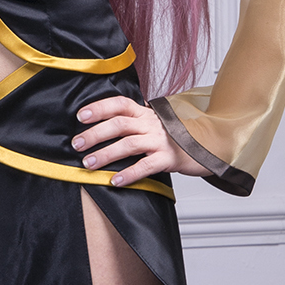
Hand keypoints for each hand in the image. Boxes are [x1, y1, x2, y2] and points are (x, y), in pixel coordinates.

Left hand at [73, 97, 205, 187]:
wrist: (206, 145)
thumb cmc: (173, 136)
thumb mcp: (153, 123)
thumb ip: (132, 121)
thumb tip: (100, 127)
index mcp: (145, 113)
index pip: (119, 104)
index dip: (99, 108)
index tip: (81, 116)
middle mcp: (151, 124)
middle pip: (119, 124)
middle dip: (95, 134)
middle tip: (77, 145)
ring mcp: (160, 141)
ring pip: (128, 144)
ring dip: (105, 154)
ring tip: (89, 164)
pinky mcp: (168, 159)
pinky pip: (145, 166)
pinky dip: (129, 174)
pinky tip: (115, 181)